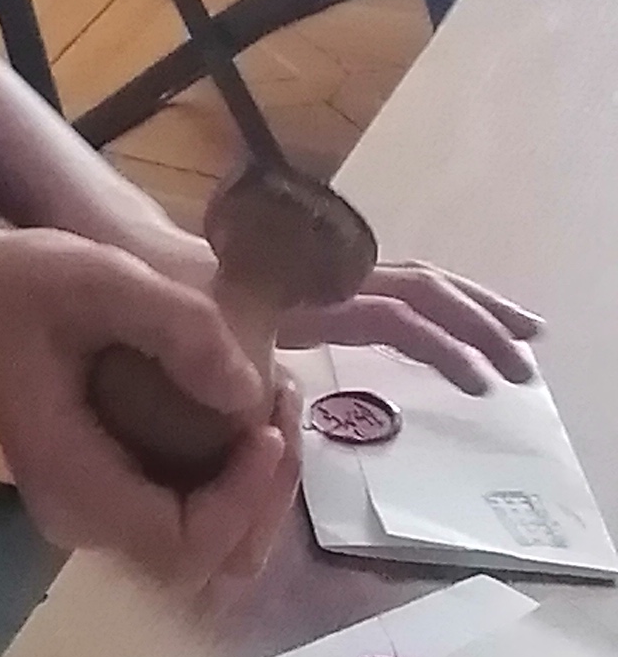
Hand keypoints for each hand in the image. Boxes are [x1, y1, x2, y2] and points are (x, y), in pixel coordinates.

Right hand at [0, 227, 296, 592]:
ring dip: (258, 493)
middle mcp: (81, 521)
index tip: (266, 428)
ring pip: (207, 550)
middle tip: (285, 409)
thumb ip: (177, 325)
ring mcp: (94, 515)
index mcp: (70, 484)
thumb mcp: (99, 277)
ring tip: (278, 411)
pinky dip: (235, 485)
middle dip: (263, 496)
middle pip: (207, 562)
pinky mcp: (108, 496)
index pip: (182, 543)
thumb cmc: (15, 285)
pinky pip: (190, 521)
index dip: (240, 500)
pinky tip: (252, 421)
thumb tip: (250, 393)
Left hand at [127, 222, 539, 390]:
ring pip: (412, 283)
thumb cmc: (160, 298)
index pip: (395, 313)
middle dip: (479, 319)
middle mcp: (326, 279)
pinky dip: (428, 312)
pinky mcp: (312, 291)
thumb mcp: (197, 339)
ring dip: (466, 309)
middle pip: (421, 286)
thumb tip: (277, 401)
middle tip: (528, 357)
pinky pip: (387, 293)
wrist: (128, 255)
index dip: (443, 344)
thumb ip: (236, 372)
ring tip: (516, 341)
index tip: (481, 383)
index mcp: (309, 292)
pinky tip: (448, 336)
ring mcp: (323, 280)